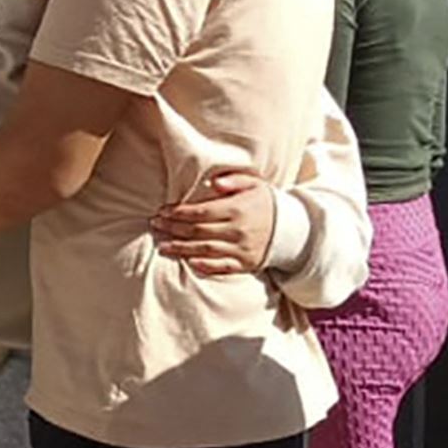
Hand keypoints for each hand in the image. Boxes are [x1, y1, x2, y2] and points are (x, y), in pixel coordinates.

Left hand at [150, 172, 275, 276]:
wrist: (293, 228)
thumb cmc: (264, 202)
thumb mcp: (254, 184)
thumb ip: (233, 180)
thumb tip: (213, 182)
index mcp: (237, 209)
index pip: (200, 212)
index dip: (178, 213)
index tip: (162, 211)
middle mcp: (238, 231)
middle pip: (198, 231)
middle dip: (173, 228)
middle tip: (155, 225)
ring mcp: (242, 249)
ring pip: (205, 250)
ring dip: (181, 248)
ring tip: (162, 246)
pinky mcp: (246, 264)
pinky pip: (222, 267)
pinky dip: (205, 266)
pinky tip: (189, 262)